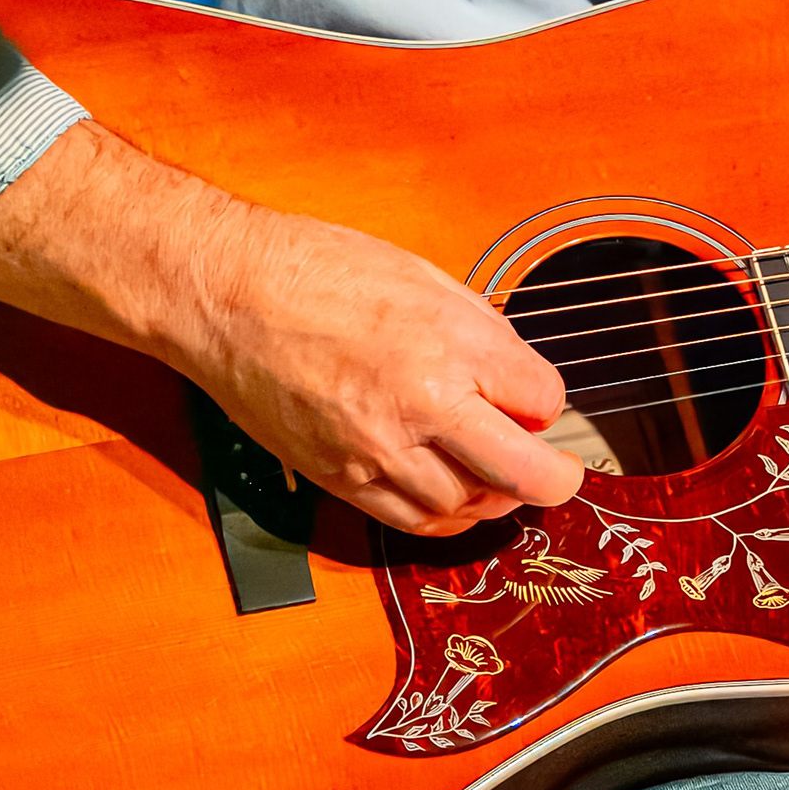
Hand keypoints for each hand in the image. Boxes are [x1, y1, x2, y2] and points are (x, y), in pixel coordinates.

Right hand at [191, 205, 582, 535]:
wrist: (229, 294)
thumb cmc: (320, 269)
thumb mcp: (425, 278)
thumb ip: (480, 333)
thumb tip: (516, 378)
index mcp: (451, 344)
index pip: (542, 400)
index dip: (546, 403)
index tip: (535, 399)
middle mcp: (421, 405)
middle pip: (522, 473)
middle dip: (553, 478)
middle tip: (559, 474)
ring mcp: (377, 450)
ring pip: (466, 506)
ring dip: (493, 495)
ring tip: (496, 475)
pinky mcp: (339, 477)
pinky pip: (411, 520)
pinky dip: (444, 515)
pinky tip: (451, 494)